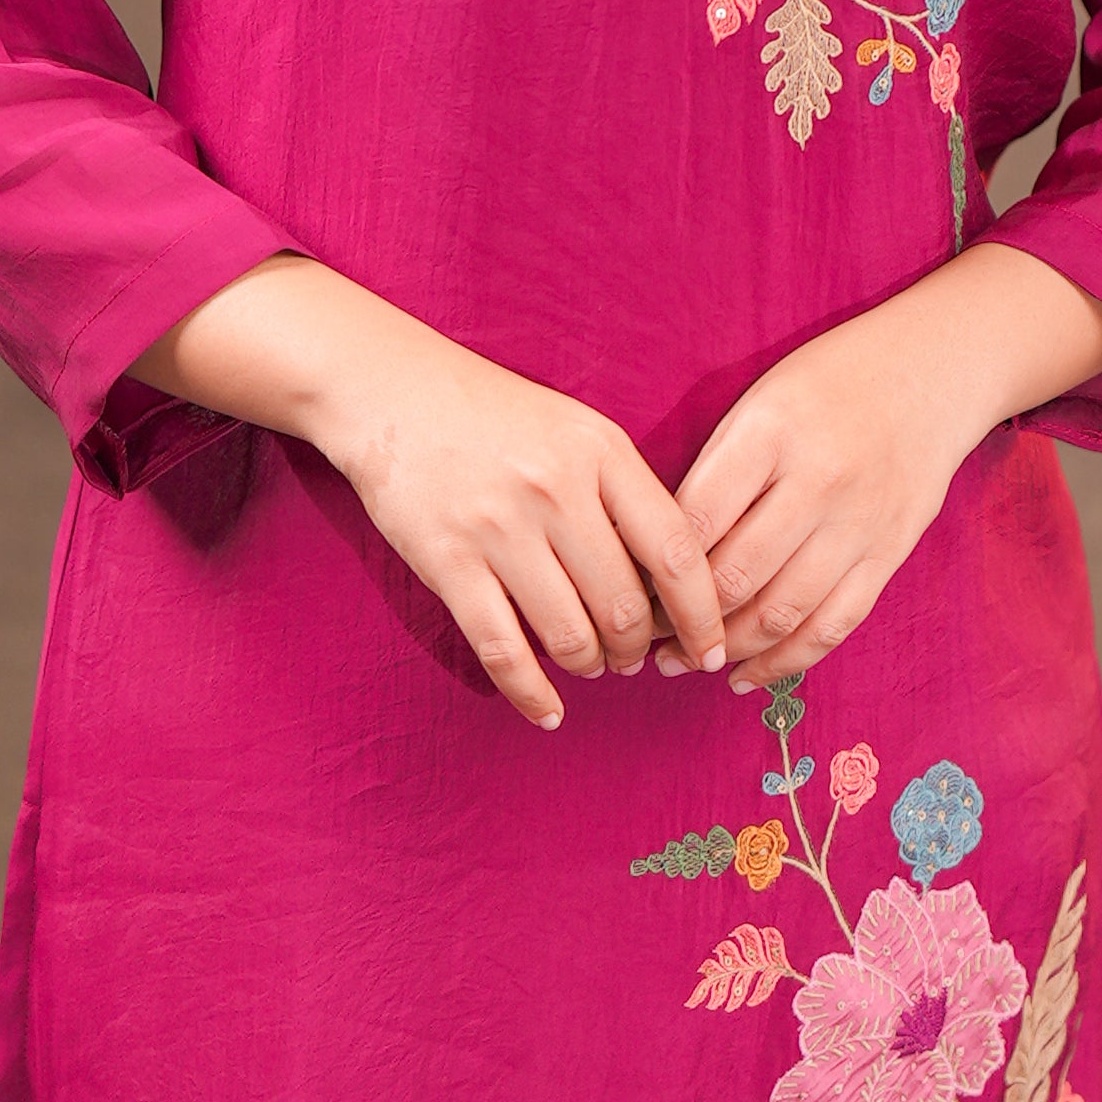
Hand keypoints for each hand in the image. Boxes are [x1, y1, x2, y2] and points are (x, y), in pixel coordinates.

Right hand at [132, 252, 729, 730]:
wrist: (391, 391)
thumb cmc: (494, 414)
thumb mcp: (576, 429)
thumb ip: (625, 494)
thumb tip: (671, 587)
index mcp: (600, 451)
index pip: (675, 551)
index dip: (702, 614)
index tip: (710, 649)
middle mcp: (556, 489)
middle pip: (625, 606)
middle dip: (639, 649)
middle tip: (635, 658)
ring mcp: (499, 528)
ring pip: (571, 637)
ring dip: (590, 666)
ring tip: (591, 663)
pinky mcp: (448, 561)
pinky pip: (503, 651)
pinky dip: (533, 695)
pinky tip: (549, 710)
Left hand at [648, 245, 1101, 689]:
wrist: (929, 371)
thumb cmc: (826, 381)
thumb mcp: (759, 398)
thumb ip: (717, 467)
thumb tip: (658, 544)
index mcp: (771, 430)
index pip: (696, 519)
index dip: (653, 567)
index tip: (624, 588)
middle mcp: (818, 481)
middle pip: (736, 575)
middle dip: (680, 620)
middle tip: (639, 639)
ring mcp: (859, 523)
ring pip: (782, 612)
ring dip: (725, 650)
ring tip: (683, 662)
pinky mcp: (889, 554)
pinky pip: (833, 625)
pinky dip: (785, 660)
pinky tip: (745, 674)